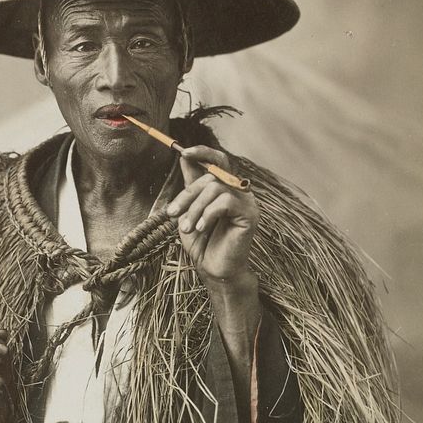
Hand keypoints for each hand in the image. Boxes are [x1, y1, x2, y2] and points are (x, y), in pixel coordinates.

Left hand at [166, 145, 258, 288]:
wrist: (214, 270)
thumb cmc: (202, 242)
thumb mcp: (189, 210)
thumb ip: (190, 185)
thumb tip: (184, 156)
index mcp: (225, 188)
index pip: (218, 160)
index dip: (202, 152)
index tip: (183, 153)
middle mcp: (238, 191)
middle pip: (211, 177)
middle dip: (187, 195)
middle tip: (172, 214)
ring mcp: (247, 202)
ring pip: (216, 188)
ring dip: (195, 208)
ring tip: (186, 227)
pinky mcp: (250, 215)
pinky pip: (226, 202)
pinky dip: (208, 214)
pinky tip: (201, 228)